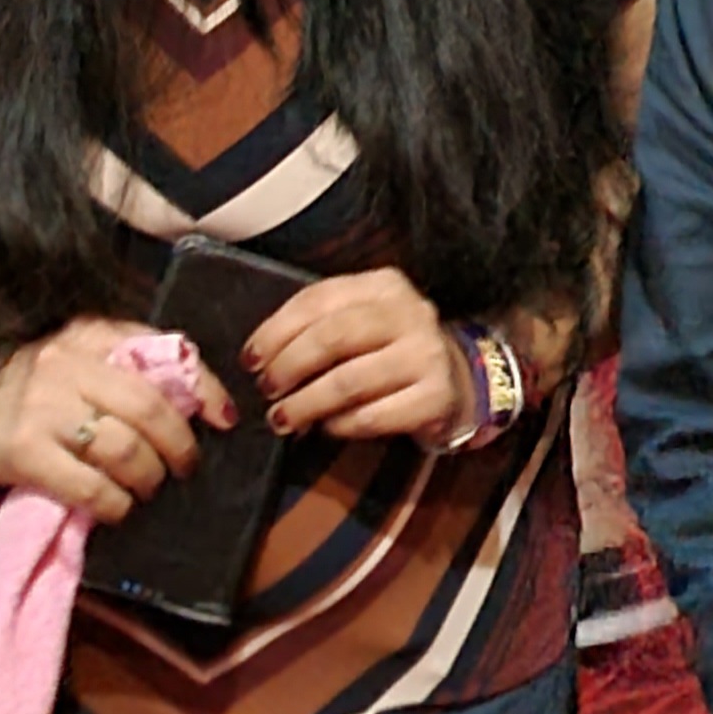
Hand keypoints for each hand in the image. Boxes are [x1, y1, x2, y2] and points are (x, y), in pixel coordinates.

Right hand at [0, 318, 233, 523]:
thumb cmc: (25, 379)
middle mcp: (69, 367)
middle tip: (183, 468)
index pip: (164, 354)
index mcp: (89, 337)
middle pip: (151, 411)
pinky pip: (89, 486)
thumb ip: (124, 363)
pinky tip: (116, 507)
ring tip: (146, 489)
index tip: (224, 420)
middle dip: (179, 448)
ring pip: (125, 451)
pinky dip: (114, 504)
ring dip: (147, 479)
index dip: (205, 390)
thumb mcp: (74, 351)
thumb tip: (192, 400)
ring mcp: (46, 410)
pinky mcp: (25, 453)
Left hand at [245, 269, 472, 445]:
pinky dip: (339, 425)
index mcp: (384, 286)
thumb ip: (320, 328)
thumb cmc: (394, 351)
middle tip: (267, 389)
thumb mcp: (363, 322)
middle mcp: (410, 313)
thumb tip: (262, 360)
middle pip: (332, 337)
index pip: (318, 300)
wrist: (461, 381)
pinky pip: (372, 416)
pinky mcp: (436, 397)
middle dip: (289, 367)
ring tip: (283, 418)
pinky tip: (326, 428)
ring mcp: (427, 355)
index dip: (276, 331)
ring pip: (349, 381)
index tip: (251, 359)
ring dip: (306, 404)